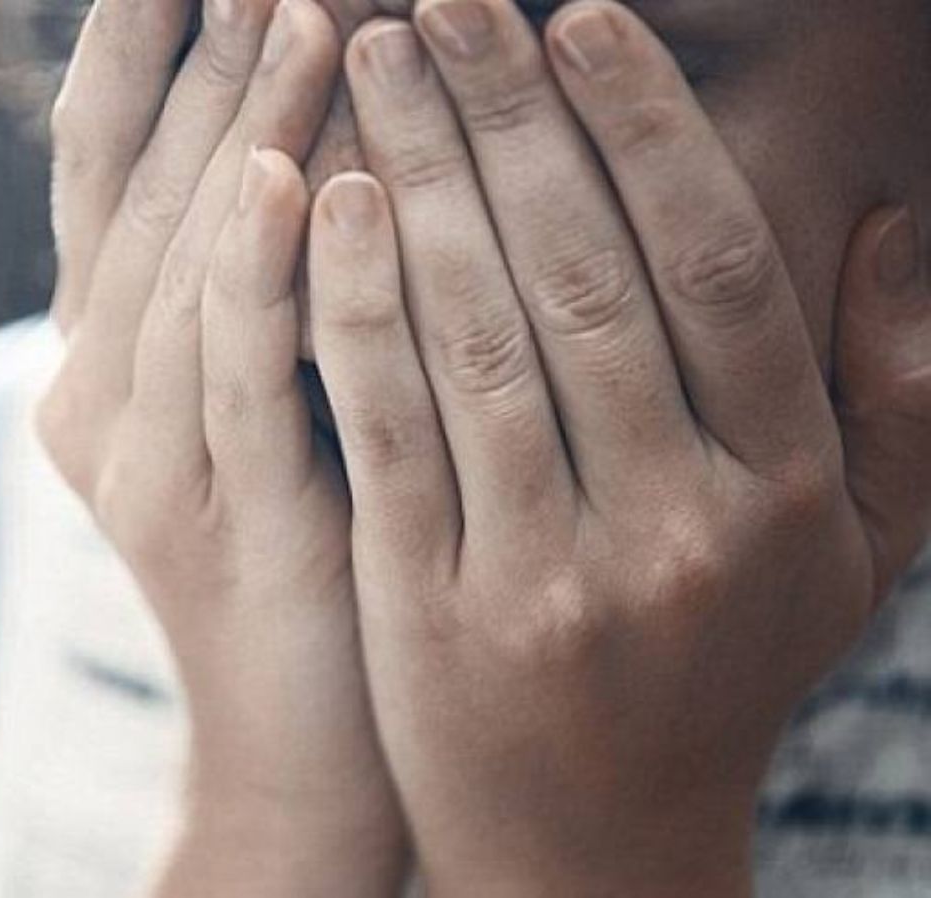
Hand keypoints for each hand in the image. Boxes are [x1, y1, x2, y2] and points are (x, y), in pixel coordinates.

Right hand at [36, 0, 404, 892]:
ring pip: (178, 266)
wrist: (311, 736)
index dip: (135, 45)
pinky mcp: (209, 520)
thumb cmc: (322, 537)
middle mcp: (93, 387)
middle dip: (193, 55)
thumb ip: (276, 269)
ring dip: (235, 133)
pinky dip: (252, 273)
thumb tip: (329, 120)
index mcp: (105, 346)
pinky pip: (231, 378)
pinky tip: (287, 176)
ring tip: (291, 8)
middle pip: (136, 190)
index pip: (103, 163)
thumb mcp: (283, 383)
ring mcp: (136, 458)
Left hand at [305, 0, 930, 893]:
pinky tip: (321, 203)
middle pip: (583, 278)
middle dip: (507, 118)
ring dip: (418, 178)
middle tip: (444, 2)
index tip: (576, 15)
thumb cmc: (713, 673)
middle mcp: (679, 526)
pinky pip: (389, 430)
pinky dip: (354, 306)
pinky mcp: (434, 609)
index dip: (643, 129)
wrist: (594, 844)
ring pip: (477, 337)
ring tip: (368, 57)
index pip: (716, 268)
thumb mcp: (854, 558)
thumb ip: (897, 399)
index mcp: (788, 491)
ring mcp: (551, 574)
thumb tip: (893, 231)